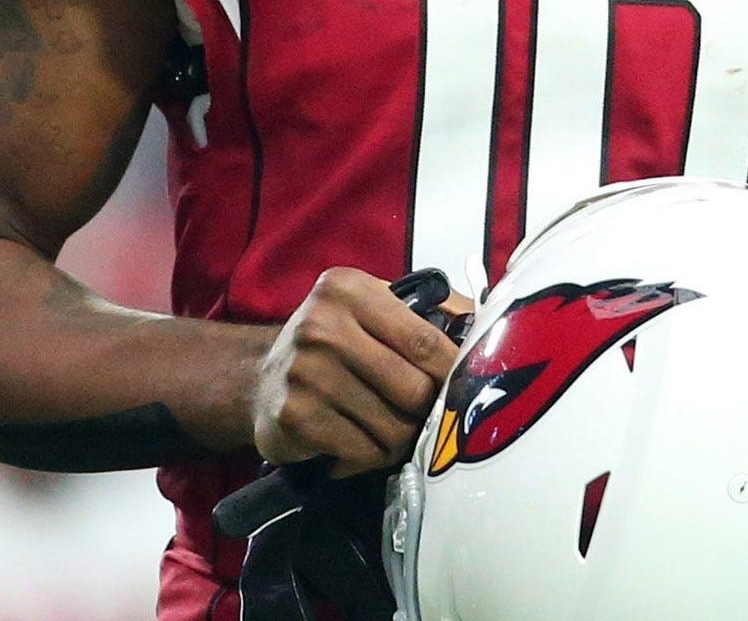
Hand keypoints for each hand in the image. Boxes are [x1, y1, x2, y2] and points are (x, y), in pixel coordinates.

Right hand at [249, 268, 462, 475]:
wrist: (257, 379)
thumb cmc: (332, 342)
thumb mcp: (371, 309)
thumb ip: (428, 312)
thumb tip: (490, 326)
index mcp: (349, 290)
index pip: (424, 340)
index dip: (454, 371)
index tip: (467, 388)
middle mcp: (323, 326)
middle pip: (413, 389)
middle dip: (426, 411)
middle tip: (424, 416)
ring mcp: (306, 374)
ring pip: (392, 427)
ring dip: (399, 439)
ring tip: (387, 429)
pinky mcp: (296, 418)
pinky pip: (363, 452)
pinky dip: (370, 456)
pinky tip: (356, 443)